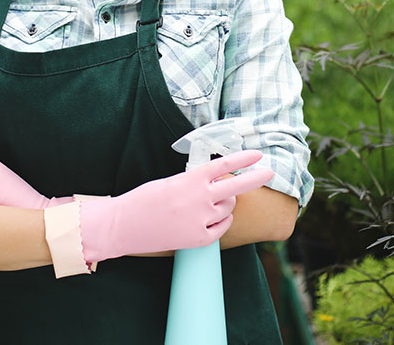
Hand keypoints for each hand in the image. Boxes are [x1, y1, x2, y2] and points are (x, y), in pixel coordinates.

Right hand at [78, 150, 273, 262]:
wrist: (125, 225)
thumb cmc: (146, 200)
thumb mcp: (171, 182)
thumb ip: (196, 182)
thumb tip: (219, 183)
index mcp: (191, 179)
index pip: (224, 165)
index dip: (244, 160)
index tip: (258, 155)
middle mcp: (200, 198)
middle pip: (237, 188)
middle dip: (256, 179)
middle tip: (268, 173)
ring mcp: (201, 220)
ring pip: (227, 207)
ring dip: (223, 203)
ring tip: (202, 205)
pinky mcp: (200, 239)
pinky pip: (222, 226)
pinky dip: (218, 222)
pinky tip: (204, 220)